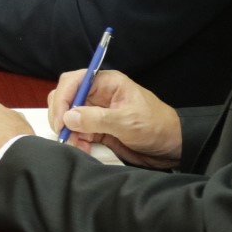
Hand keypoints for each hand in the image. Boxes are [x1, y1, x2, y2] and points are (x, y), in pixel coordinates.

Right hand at [47, 69, 181, 168]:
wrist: (171, 147)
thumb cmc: (157, 126)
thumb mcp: (128, 121)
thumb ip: (97, 118)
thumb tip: (68, 117)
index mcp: (107, 83)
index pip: (74, 82)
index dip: (63, 98)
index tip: (61, 119)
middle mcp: (98, 95)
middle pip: (66, 98)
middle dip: (62, 116)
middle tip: (64, 134)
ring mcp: (96, 112)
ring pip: (68, 117)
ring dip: (68, 132)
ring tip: (76, 146)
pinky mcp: (96, 129)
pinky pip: (77, 132)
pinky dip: (75, 141)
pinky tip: (82, 149)